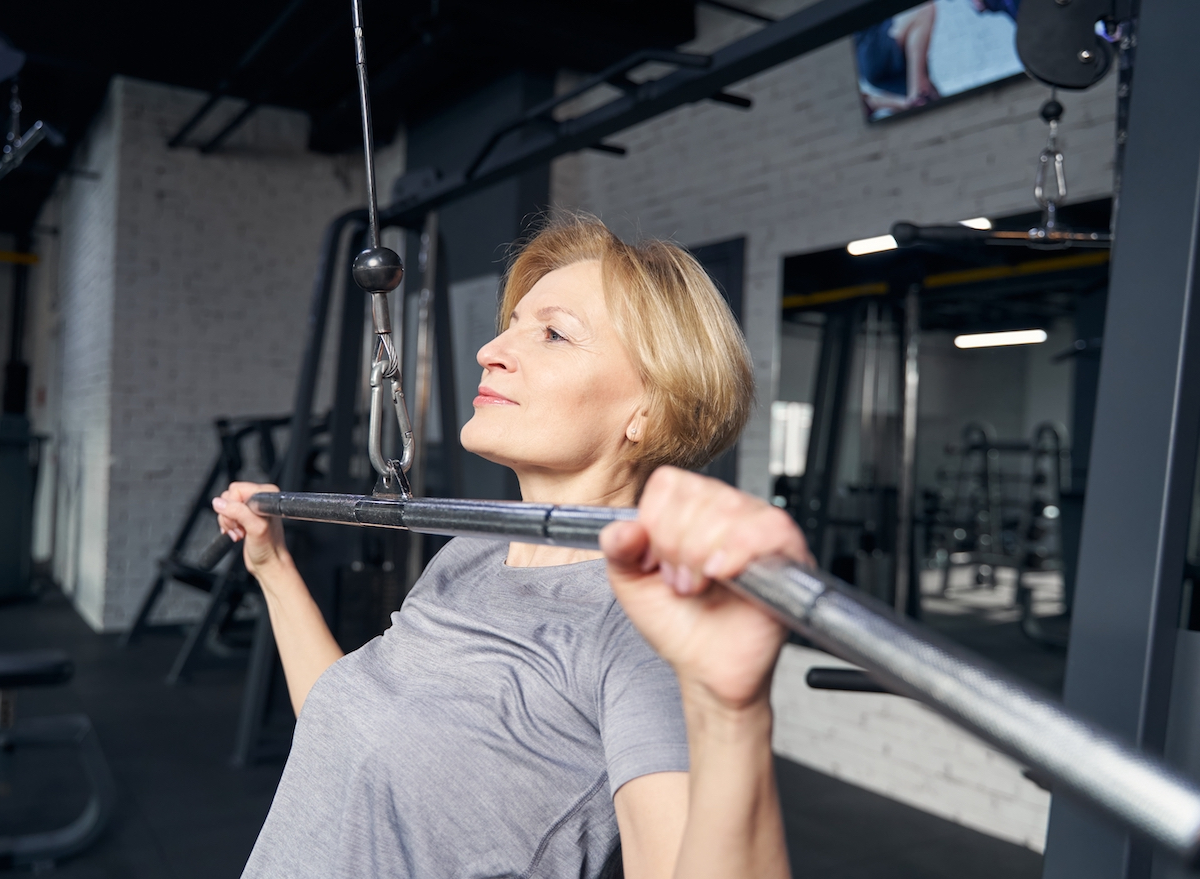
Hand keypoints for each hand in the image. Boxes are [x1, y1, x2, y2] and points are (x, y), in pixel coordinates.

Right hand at [212, 482, 290, 576]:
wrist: (269, 562)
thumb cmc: (269, 547)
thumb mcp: (255, 528)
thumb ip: (238, 512)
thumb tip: (219, 503)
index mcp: (266, 494)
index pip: (237, 489)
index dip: (234, 505)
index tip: (242, 518)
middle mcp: (259, 498)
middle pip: (228, 497)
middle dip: (230, 515)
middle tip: (241, 527)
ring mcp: (250, 508)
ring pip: (225, 507)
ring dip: (229, 523)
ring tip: (241, 532)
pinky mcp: (244, 517)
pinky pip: (226, 515)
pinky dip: (228, 526)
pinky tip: (238, 533)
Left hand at [600, 467, 813, 713]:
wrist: (708, 666)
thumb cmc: (677, 624)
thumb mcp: (630, 583)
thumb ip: (616, 549)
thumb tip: (623, 527)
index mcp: (688, 509)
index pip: (670, 482)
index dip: (656, 522)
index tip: (656, 559)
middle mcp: (725, 511)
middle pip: (697, 494)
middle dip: (677, 545)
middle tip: (680, 580)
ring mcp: (757, 527)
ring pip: (728, 508)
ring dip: (703, 554)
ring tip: (700, 584)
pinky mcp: (787, 550)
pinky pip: (769, 527)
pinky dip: (738, 551)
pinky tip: (722, 574)